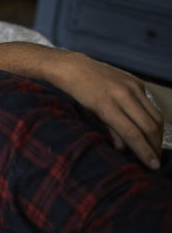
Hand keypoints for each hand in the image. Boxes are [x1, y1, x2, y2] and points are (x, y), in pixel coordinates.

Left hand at [57, 54, 163, 168]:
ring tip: (156, 148)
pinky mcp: (137, 82)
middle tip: (157, 160)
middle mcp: (123, 94)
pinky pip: (150, 104)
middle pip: (149, 125)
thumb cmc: (77, 95)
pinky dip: (152, 119)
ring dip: (158, 134)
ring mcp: (132, 86)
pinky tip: (149, 130)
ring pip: (155, 115)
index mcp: (106, 105)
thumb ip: (110, 131)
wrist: (74, 68)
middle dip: (155, 145)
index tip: (152, 165)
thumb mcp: (89, 115)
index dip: (144, 151)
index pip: (132, 133)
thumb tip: (125, 148)